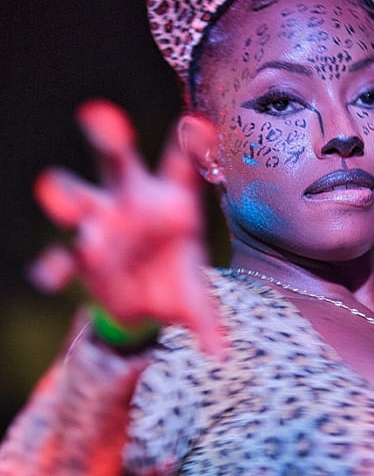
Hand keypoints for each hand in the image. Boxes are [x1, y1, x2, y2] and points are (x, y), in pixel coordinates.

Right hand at [31, 100, 224, 357]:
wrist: (144, 305)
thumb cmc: (174, 282)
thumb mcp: (195, 301)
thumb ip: (207, 323)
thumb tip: (221, 357)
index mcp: (169, 202)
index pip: (179, 167)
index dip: (188, 144)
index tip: (197, 126)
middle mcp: (128, 204)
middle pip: (115, 163)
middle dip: (107, 140)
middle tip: (100, 117)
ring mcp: (100, 226)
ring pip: (77, 197)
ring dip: (66, 196)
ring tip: (59, 198)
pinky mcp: (80, 258)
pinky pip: (61, 255)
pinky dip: (55, 265)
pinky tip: (50, 277)